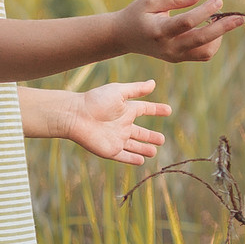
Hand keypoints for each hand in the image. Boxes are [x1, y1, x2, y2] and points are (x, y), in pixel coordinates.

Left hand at [25, 81, 171, 164]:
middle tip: (162, 139)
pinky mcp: (110, 151)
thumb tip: (153, 83)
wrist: (76, 116)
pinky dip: (133, 159)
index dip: (156, 110)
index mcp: (126, 110)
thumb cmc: (96, 101)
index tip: (168, 110)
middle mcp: (122, 125)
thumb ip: (136, 89)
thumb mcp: (118, 91)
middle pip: (140, 132)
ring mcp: (117, 139)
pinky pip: (124, 156)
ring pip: (134, 146)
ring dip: (144, 149)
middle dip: (151, 136)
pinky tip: (142, 160)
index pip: (145, 109)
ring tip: (154, 151)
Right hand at [122, 0, 244, 62]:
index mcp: (158, 31)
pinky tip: (211, 26)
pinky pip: (203, 54)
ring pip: (205, 51)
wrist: (123, 37)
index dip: (204, 11)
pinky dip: (212, 42)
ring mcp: (174, 56)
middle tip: (239, 18)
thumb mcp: (151, 0)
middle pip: (201, 41)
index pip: (186, 23)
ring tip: (219, 19)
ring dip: (218, 36)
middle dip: (222, 29)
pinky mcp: (179, 59)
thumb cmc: (137, 13)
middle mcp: (168, 47)